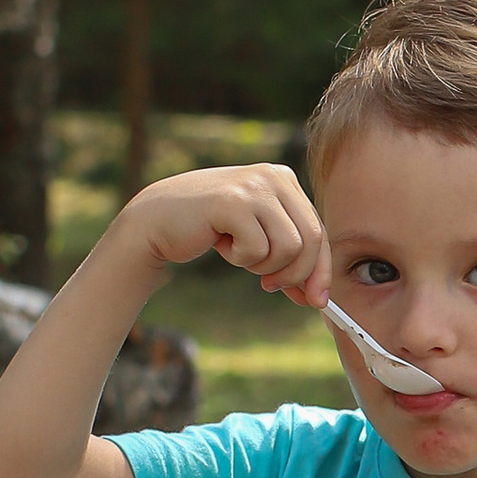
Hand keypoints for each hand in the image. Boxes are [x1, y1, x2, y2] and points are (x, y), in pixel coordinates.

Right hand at [127, 165, 327, 302]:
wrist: (157, 220)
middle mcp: (274, 176)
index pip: (317, 230)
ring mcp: (254, 187)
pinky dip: (240, 258)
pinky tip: (220, 242)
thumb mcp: (258, 239)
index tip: (316, 301)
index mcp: (284, 179)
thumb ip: (288, 259)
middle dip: (295, 274)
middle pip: (310, 240)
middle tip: (269, 286)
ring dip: (262, 264)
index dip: (320, 270)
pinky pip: (258, 249)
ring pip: (288, 248)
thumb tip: (315, 297)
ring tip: (237, 250)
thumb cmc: (210, 229)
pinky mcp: (233, 203)